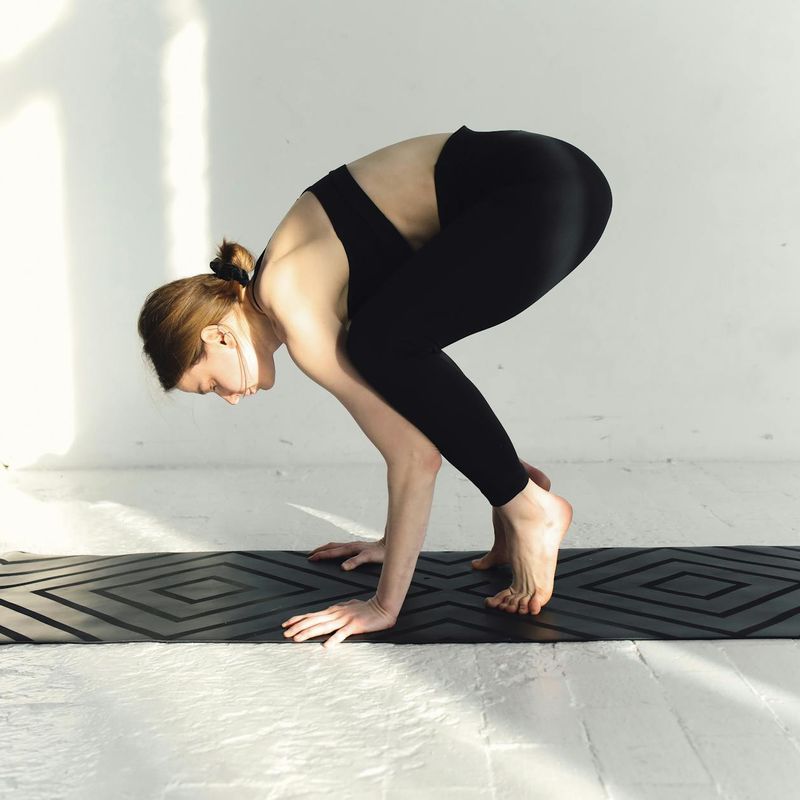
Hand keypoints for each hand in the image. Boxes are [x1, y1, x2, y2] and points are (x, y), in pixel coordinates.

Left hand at [281, 596, 396, 648]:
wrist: (382, 606)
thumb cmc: (366, 608)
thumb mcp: (349, 606)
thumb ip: (338, 610)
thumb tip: (330, 611)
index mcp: (334, 611)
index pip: (312, 615)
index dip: (298, 619)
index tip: (286, 624)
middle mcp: (336, 614)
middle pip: (313, 621)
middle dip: (298, 627)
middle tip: (285, 633)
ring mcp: (344, 619)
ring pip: (323, 626)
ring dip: (309, 632)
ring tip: (297, 638)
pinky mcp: (354, 625)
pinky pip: (342, 633)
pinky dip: (334, 639)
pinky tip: (326, 646)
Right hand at [307, 537, 385, 569]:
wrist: (390, 546)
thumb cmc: (381, 552)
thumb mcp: (368, 558)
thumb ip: (355, 561)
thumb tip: (342, 567)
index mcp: (350, 548)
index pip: (331, 551)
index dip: (320, 555)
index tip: (310, 558)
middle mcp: (350, 545)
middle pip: (331, 546)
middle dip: (319, 550)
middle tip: (309, 555)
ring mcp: (353, 546)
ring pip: (335, 546)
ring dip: (325, 549)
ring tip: (318, 553)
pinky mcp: (357, 547)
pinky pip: (341, 548)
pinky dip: (334, 550)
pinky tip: (335, 554)